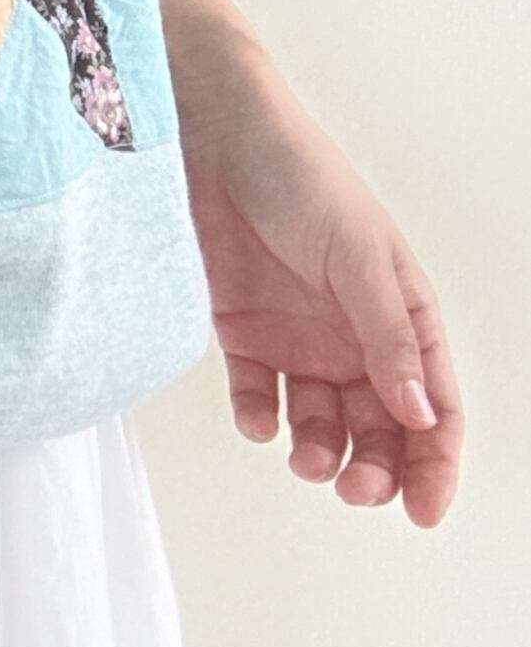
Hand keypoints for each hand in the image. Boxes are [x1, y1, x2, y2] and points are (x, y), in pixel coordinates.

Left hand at [156, 0, 461, 524]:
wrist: (209, 136)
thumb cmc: (298, 174)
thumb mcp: (358, 254)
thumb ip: (386, 335)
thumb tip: (419, 413)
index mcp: (401, 311)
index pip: (434, 403)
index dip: (436, 461)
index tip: (424, 510)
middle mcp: (353, 331)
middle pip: (379, 426)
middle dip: (378, 468)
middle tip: (358, 488)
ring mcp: (296, 335)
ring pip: (320, 421)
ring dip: (320, 452)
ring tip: (308, 461)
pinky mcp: (239, 332)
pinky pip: (255, 395)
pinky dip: (258, 419)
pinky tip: (257, 422)